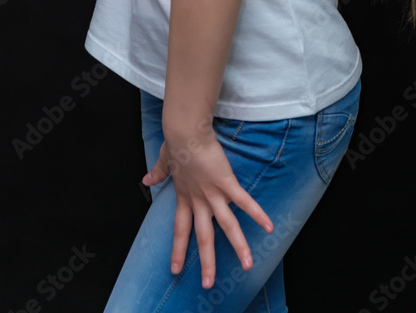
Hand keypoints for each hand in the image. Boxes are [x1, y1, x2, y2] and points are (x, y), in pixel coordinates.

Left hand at [142, 127, 273, 289]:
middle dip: (206, 262)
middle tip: (209, 284)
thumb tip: (146, 180)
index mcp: (184, 196)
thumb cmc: (176, 141)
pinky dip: (257, 214)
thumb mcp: (163, 160)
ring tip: (247, 265)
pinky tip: (269, 227)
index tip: (175, 270)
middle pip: (203, 237)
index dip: (178, 249)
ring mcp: (213, 193)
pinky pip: (245, 202)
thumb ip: (158, 172)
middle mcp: (199, 200)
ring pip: (227, 226)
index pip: (180, 229)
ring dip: (238, 247)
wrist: (184, 131)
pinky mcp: (227, 183)